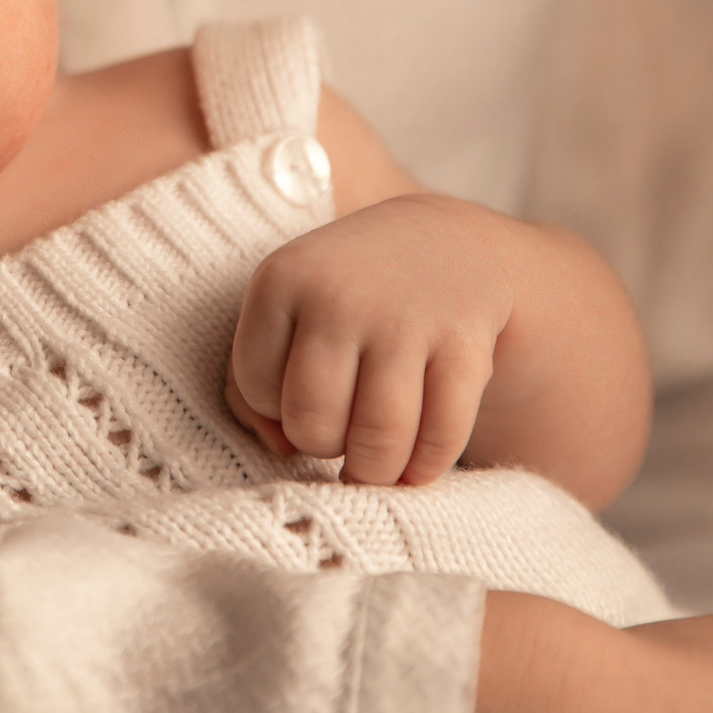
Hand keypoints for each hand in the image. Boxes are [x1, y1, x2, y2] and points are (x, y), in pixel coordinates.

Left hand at [225, 192, 511, 485]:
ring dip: (374, 471)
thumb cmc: (344, 295)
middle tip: (341, 430)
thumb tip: (282, 452)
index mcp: (280, 281)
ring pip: (377, 441)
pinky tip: (416, 463)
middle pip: (312, 423)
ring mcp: (404, 319)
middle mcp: (338, 296)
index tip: (302, 389)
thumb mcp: (284, 309)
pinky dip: (426, 468)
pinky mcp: (464, 344)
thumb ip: (249, 384)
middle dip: (324, 445)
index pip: (257, 390)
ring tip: (374, 463)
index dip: (277, 406)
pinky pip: (440, 437)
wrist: (443, 242)